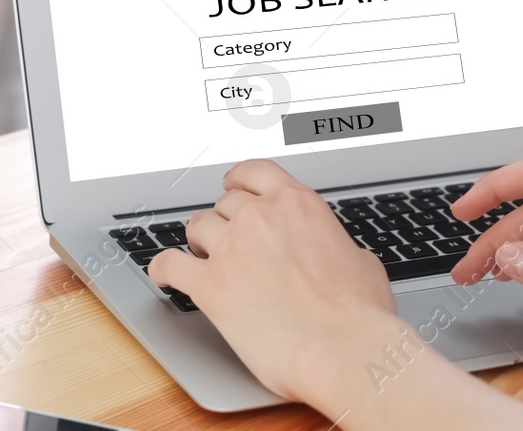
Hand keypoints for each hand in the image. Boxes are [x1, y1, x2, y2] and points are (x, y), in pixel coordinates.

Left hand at [148, 160, 399, 402]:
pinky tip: (163, 273)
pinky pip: (170, 265)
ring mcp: (231, 248)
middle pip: (226, 202)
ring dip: (200, 241)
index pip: (256, 173)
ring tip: (203, 256)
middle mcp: (261, 217)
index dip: (240, 179)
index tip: (235, 186)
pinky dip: (163, 268)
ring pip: (198, 226)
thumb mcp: (360, 260)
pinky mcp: (209, 285)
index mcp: (298, 205)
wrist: (342, 349)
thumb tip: (332, 253)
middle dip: (226, 219)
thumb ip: (334, 245)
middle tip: (229, 238)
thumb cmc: (359, 314)